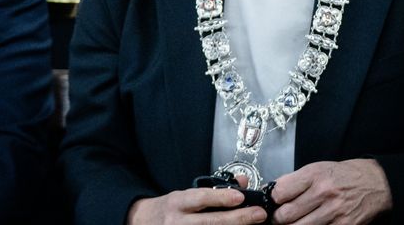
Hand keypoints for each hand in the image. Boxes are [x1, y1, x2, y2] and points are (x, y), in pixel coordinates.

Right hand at [127, 187, 267, 223]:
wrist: (144, 223)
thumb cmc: (170, 210)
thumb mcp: (187, 194)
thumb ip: (214, 190)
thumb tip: (241, 182)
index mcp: (178, 203)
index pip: (200, 198)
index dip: (220, 198)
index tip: (240, 196)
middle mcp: (178, 222)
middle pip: (210, 222)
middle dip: (238, 219)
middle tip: (259, 214)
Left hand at [270, 159, 391, 223]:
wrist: (376, 183)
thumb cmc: (345, 175)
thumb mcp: (318, 168)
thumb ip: (295, 180)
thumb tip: (273, 192)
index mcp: (314, 175)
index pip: (280, 192)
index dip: (273, 199)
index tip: (274, 202)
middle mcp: (324, 193)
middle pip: (287, 214)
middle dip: (278, 218)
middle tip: (279, 218)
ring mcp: (334, 212)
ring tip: (293, 222)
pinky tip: (310, 224)